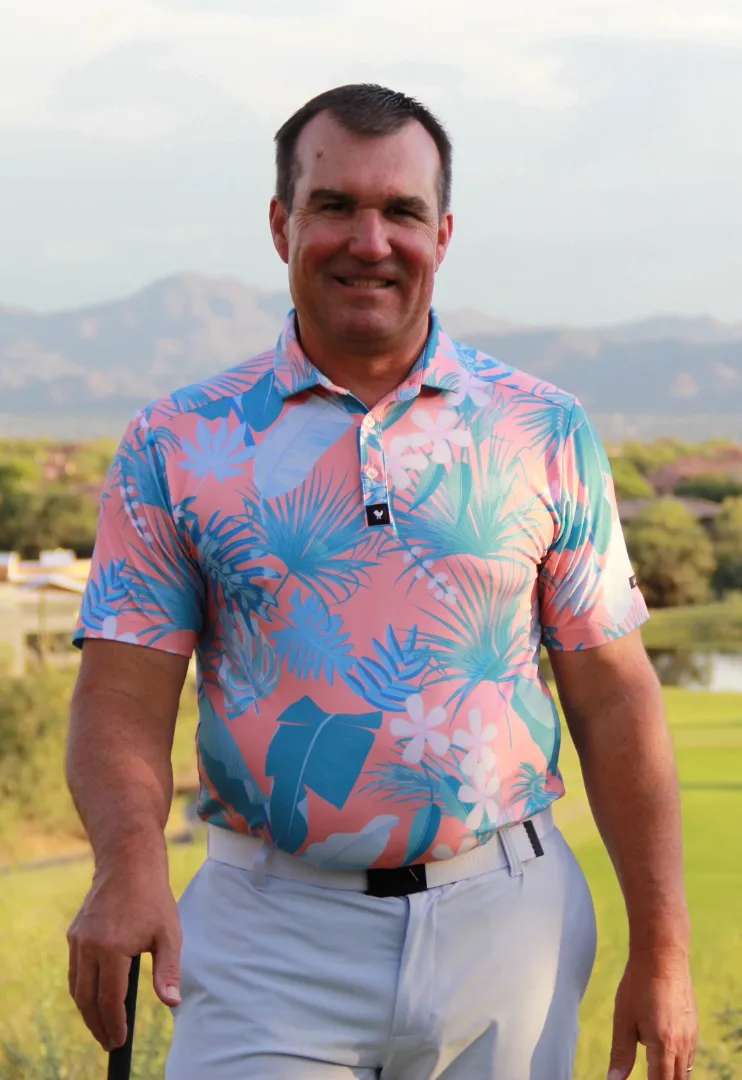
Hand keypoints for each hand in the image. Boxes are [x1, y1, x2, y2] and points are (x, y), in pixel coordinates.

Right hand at [67, 856, 181, 1050]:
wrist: (128, 862)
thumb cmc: (153, 897)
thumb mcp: (168, 934)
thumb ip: (168, 971)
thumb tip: (172, 1002)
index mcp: (111, 949)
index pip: (109, 1000)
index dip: (114, 1024)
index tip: (120, 1040)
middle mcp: (88, 947)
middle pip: (87, 999)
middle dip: (97, 1025)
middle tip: (109, 1042)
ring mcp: (78, 940)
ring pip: (77, 987)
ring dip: (87, 1010)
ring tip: (101, 1026)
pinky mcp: (75, 933)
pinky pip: (74, 970)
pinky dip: (82, 989)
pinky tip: (94, 997)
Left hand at [607, 950, 696, 1079]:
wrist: (662, 955)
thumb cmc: (638, 985)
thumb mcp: (623, 1019)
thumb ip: (621, 1054)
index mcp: (663, 1046)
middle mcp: (682, 1045)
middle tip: (648, 1075)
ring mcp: (691, 1035)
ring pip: (686, 1069)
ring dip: (672, 1075)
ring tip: (656, 1071)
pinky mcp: (693, 1025)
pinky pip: (690, 1054)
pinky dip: (680, 1062)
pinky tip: (667, 1054)